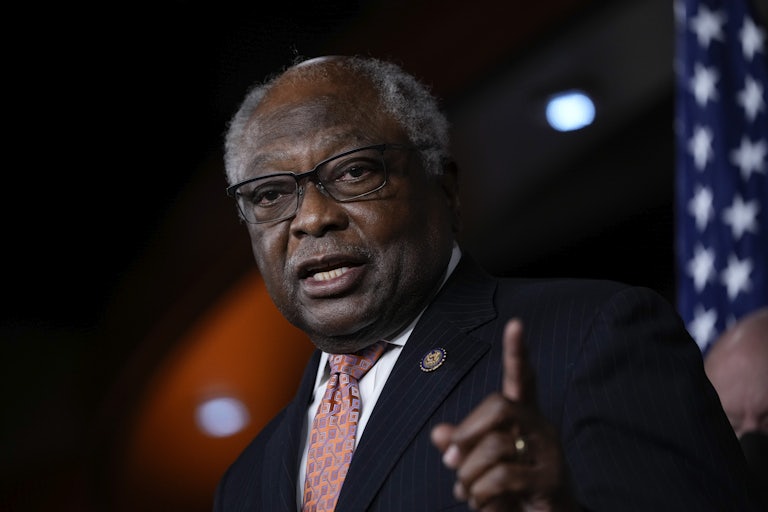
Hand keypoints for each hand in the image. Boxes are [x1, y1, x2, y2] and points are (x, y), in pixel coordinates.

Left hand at [431, 319, 574, 510]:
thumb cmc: (511, 491)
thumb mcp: (480, 466)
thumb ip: (462, 447)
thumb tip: (439, 434)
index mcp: (523, 418)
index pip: (521, 378)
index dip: (517, 353)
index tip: (515, 324)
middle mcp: (540, 427)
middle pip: (499, 405)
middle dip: (467, 431)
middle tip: (450, 459)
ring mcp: (549, 452)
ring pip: (494, 446)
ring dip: (467, 476)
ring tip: (467, 492)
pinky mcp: (550, 479)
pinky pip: (502, 477)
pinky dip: (480, 494)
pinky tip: (481, 503)